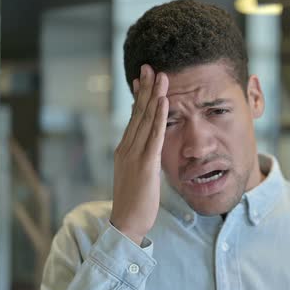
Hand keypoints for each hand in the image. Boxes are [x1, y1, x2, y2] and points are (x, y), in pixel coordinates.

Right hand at [110, 64, 168, 245]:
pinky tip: (164, 102)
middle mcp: (127, 148)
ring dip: (154, 96)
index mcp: (125, 149)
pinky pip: (154, 136)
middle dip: (145, 88)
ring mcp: (135, 155)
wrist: (125, 222)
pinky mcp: (145, 164)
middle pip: (138, 113)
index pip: (133, 117)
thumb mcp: (136, 174)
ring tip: (160, 76)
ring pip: (146, 120)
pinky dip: (159, 117)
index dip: (139, 97)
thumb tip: (149, 146)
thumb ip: (141, 158)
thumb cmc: (133, 201)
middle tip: (149, 66)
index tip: (143, 79)